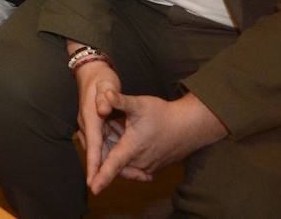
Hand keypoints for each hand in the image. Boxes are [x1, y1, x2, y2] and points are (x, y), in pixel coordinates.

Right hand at [73, 58, 123, 188]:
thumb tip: (103, 109)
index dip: (94, 163)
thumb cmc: (102, 78)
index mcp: (90, 116)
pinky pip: (98, 142)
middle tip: (100, 186)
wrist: (91, 71)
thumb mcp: (107, 83)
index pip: (93, 144)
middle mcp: (86, 123)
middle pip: (93, 150)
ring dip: (102, 161)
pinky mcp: (91, 124)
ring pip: (95, 147)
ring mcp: (87, 124)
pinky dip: (104, 151)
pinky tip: (113, 159)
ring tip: (109, 177)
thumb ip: (107, 96)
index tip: (93, 181)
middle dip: (97, 168)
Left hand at [87, 92, 227, 193]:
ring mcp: (147, 167)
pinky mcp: (153, 169)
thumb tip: (106, 93)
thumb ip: (121, 100)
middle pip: (114, 165)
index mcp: (132, 148)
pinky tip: (128, 139)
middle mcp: (139, 162)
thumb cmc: (163, 114)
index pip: (113, 165)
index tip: (92, 188)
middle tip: (106, 130)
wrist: (188, 126)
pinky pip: (134, 168)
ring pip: (124, 166)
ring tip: (118, 130)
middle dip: (105, 152)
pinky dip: (127, 158)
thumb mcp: (139, 104)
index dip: (102, 176)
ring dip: (116, 154)